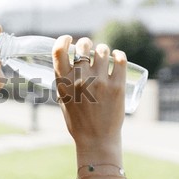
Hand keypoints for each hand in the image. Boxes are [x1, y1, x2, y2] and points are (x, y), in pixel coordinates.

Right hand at [52, 35, 126, 163]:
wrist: (96, 139)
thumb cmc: (78, 122)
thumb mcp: (63, 101)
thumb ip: (65, 83)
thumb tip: (70, 66)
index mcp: (63, 83)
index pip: (59, 51)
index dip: (63, 40)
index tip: (68, 39)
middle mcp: (80, 80)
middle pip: (83, 46)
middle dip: (86, 43)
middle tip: (88, 47)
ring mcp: (100, 82)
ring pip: (102, 50)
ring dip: (102, 49)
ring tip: (103, 54)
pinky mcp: (117, 86)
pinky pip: (119, 60)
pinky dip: (118, 55)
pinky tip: (117, 57)